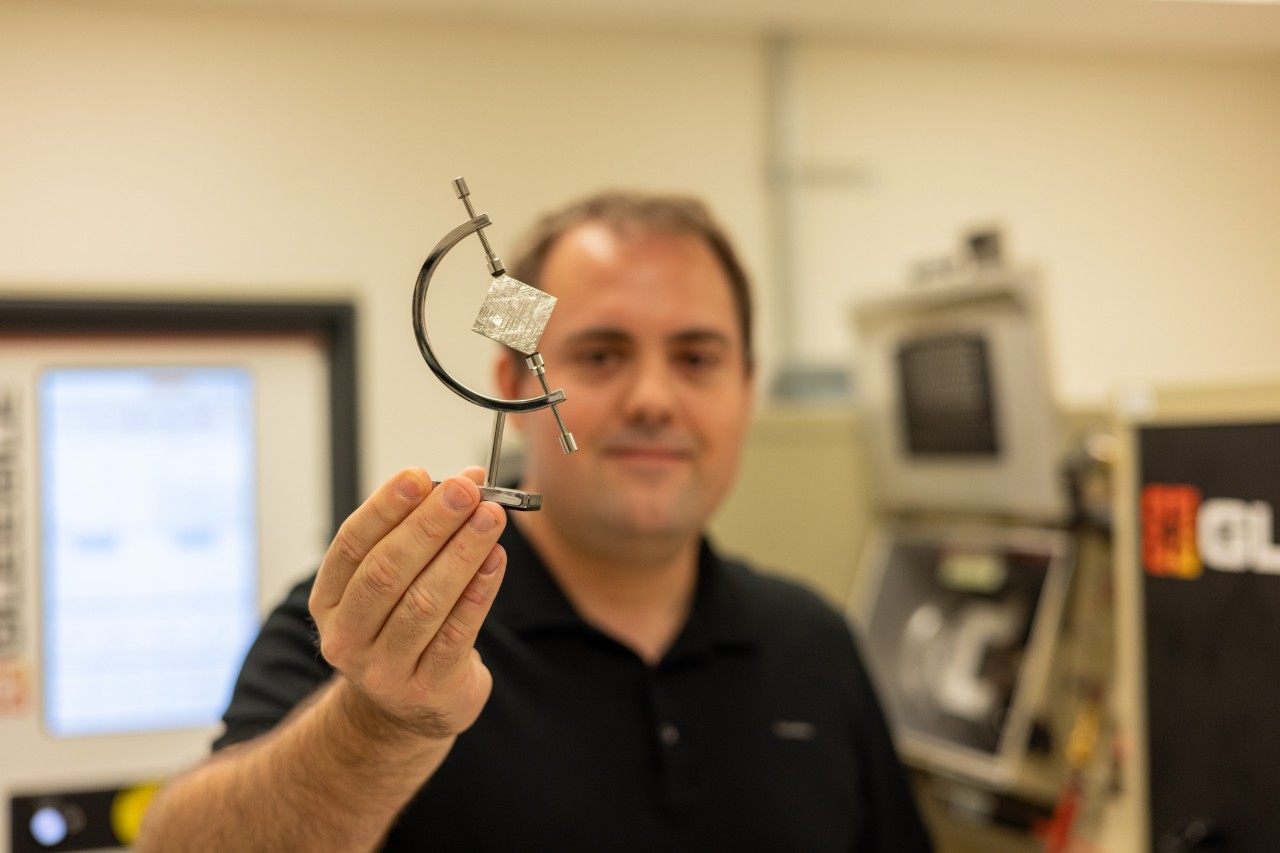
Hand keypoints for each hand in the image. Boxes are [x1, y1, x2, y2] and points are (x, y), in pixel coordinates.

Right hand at [309, 467, 506, 740]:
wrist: (408, 708)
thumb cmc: (401, 626)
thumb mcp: (391, 583)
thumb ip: (414, 535)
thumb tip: (459, 484)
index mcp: (330, 601)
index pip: (352, 545)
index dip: (386, 507)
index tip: (420, 475)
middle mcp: (348, 637)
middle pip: (387, 571)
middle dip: (430, 524)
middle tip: (466, 490)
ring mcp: (385, 669)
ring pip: (424, 601)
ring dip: (462, 552)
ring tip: (490, 517)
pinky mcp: (429, 688)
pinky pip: (457, 633)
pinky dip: (479, 591)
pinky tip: (496, 559)